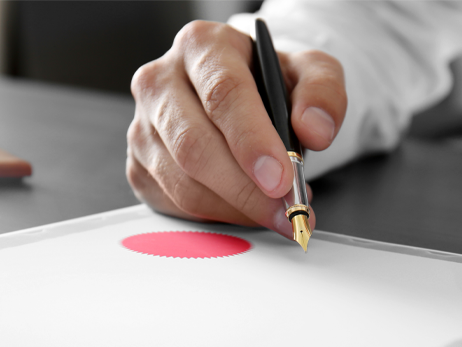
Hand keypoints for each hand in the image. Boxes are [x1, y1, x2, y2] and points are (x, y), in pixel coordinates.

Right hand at [126, 21, 346, 237]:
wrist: (241, 95)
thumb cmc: (268, 83)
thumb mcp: (309, 72)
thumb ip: (323, 93)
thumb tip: (314, 130)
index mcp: (203, 46)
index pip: (222, 93)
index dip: (252, 141)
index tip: (282, 178)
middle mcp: (161, 81)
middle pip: (194, 145)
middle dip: (246, 189)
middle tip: (287, 209)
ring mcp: (143, 125)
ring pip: (182, 182)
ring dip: (235, 208)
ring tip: (276, 212)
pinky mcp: (139, 164)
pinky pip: (174, 204)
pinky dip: (216, 216)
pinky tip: (245, 208)